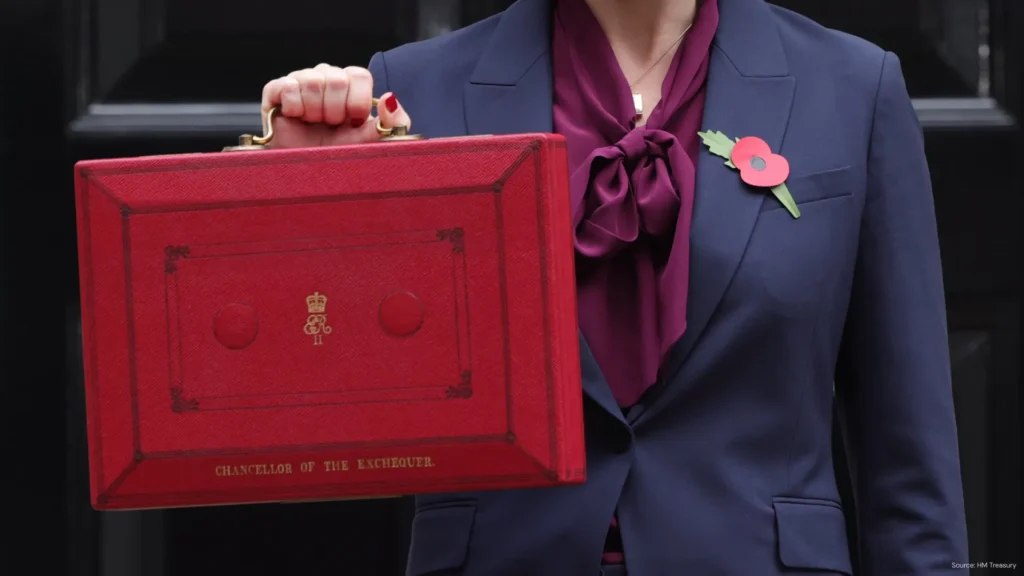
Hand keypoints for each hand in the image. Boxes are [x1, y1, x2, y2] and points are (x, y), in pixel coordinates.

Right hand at [260, 63, 411, 147]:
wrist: (308, 175)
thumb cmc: (341, 157)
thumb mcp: (374, 143)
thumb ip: (393, 123)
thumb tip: (390, 98)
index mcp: (351, 87)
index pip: (359, 75)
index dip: (357, 102)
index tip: (352, 123)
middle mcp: (326, 79)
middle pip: (336, 78)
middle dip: (336, 111)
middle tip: (330, 127)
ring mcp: (300, 82)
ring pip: (312, 81)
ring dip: (315, 111)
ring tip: (313, 125)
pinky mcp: (275, 91)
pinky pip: (287, 86)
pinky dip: (294, 107)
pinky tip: (296, 119)